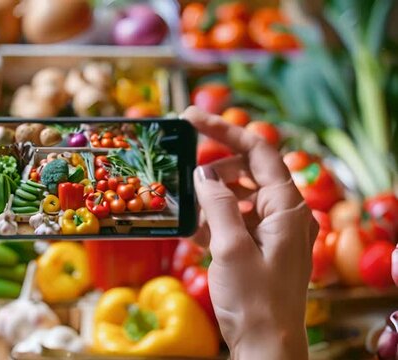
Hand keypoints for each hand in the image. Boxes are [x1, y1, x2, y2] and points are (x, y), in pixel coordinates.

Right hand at [182, 107, 317, 359]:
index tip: (191, 117)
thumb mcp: (231, 247)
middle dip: (214, 168)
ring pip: (239, 196)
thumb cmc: (254, 300)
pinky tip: (191, 228)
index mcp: (287, 207)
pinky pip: (235, 221)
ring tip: (184, 205)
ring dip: (210, 197)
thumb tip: (204, 173)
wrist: (265, 346)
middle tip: (182, 169)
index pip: (259, 150)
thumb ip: (218, 203)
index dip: (225, 129)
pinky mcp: (259, 249)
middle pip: (248, 170)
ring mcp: (272, 232)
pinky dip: (213, 220)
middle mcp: (284, 214)